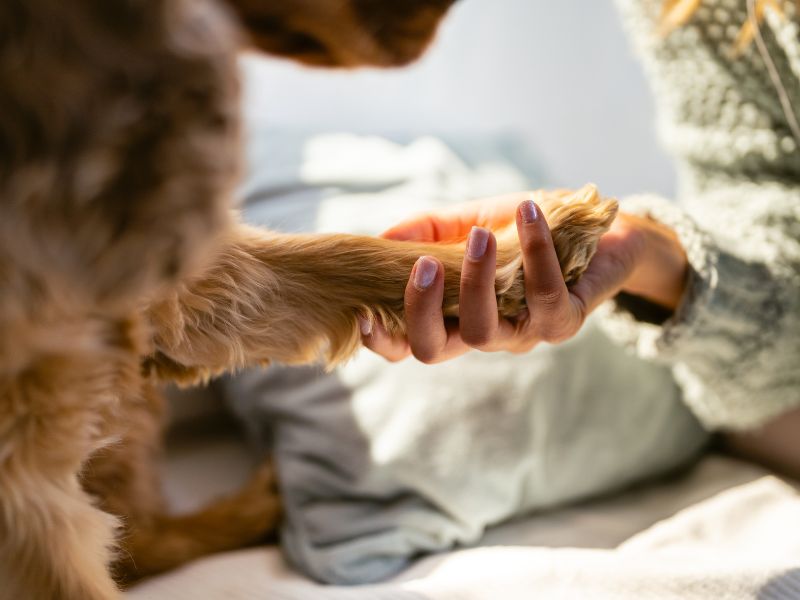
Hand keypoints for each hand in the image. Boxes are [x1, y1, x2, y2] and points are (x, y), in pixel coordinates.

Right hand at [361, 192, 687, 363]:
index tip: (361, 315)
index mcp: (454, 315)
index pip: (410, 344)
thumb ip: (426, 231)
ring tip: (480, 234)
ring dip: (476, 280)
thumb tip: (381, 238)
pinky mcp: (564, 320)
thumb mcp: (466, 222)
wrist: (598, 229)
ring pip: (485, 330)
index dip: (382, 341)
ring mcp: (524, 333)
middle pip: (434, 349)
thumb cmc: (523, 230)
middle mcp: (484, 334)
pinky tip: (530, 212)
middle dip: (420, 310)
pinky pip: (544, 296)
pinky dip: (535, 251)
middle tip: (422, 263)